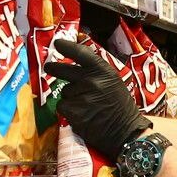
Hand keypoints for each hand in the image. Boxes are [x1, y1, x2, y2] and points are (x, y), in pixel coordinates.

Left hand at [47, 39, 147, 156]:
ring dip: (70, 98)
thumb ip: (96, 73)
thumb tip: (75, 65)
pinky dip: (69, 112)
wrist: (127, 132)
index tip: (57, 43)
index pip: (80, 53)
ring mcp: (82, 97)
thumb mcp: (113, 82)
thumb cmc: (120, 107)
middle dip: (54, 69)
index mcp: (103, 71)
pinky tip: (82, 116)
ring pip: (64, 93)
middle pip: (63, 70)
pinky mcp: (75, 112)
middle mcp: (92, 81)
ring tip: (85, 107)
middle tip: (50, 68)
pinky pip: (62, 107)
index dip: (66, 46)